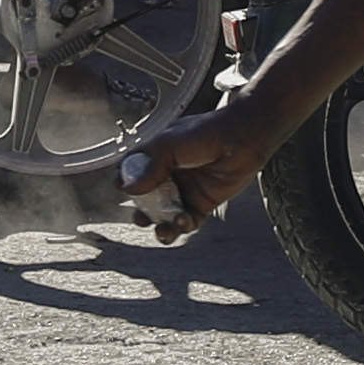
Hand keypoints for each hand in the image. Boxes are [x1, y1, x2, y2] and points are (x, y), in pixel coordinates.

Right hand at [127, 85, 277, 236]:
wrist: (242, 139)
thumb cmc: (206, 134)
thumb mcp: (169, 144)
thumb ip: (149, 167)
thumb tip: (127, 188)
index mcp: (156, 157)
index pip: (132, 173)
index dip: (125, 183)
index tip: (121, 191)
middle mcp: (169, 175)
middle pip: (148, 201)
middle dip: (142, 214)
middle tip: (141, 219)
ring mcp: (186, 190)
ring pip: (167, 215)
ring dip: (161, 226)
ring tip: (162, 230)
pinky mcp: (203, 203)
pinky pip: (189, 221)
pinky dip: (183, 226)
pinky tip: (183, 221)